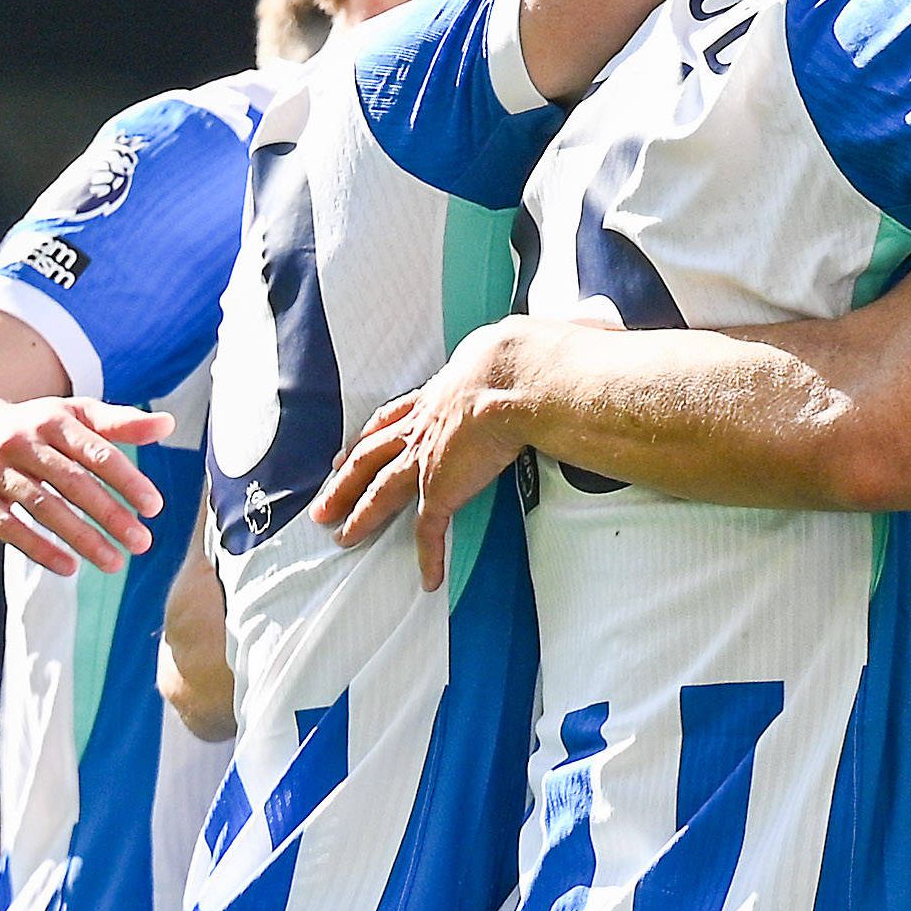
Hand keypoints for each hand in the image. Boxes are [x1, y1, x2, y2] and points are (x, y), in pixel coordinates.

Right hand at [0, 396, 169, 574]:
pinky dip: (38, 548)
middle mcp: (22, 441)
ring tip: (115, 562)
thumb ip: (119, 422)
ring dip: (81, 538)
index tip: (154, 508)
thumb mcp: (72, 415)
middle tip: (142, 543)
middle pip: (73, 483)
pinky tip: (68, 567)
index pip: (97, 453)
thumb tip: (168, 425)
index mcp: (54, 420)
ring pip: (43, 507)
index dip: (127, 481)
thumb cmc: (33, 427)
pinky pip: (7, 526)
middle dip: (110, 515)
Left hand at [311, 322, 533, 590]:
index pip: (394, 418)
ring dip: (359, 515)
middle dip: (344, 480)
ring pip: (381, 492)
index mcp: (439, 395)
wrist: (515, 377)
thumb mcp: (520, 347)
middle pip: (371, 455)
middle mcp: (423, 427)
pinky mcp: (440, 489)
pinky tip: (428, 579)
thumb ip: (538, 348)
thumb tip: (587, 331)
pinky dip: (428, 557)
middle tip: (323, 502)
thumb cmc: (524, 357)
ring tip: (340, 536)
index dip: (371, 435)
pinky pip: (428, 531)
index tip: (352, 449)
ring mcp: (427, 459)